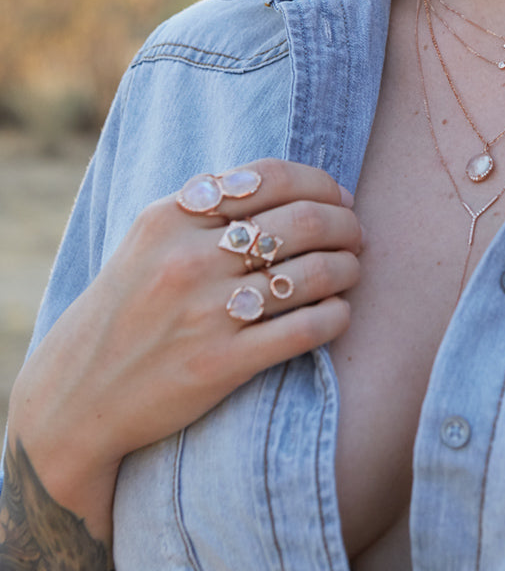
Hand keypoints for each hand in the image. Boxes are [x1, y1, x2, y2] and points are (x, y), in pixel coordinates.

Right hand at [9, 158, 359, 528]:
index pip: (270, 178)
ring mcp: (206, 314)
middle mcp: (188, 261)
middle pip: (302, 221)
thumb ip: (207, 207)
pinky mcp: (222, 366)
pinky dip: (338, 316)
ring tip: (353, 270)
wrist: (80, 393)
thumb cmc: (128, 308)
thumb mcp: (150, 241)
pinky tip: (340, 312)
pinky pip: (307, 330)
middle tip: (358, 234)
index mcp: (170, 219)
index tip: (339, 197)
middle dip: (346, 224)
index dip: (319, 183)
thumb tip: (288, 182)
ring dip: (349, 268)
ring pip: (313, 274)